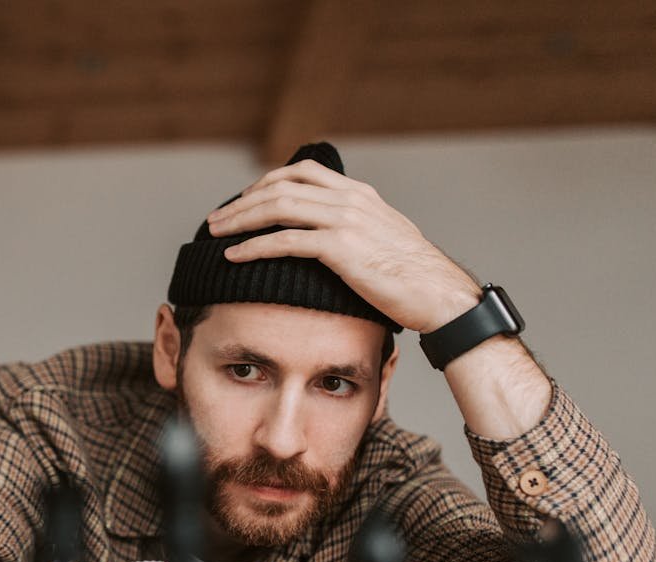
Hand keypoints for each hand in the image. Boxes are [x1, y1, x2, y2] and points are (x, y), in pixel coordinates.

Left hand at [205, 159, 478, 333]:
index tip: (244, 200)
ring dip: (240, 219)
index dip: (266, 182)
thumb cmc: (414, 277)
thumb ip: (358, 228)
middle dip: (243, 201)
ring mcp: (346, 221)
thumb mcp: (385, 238)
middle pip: (282, 186)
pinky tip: (233, 255)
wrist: (440, 294)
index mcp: (359, 194)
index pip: (302, 172)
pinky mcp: (341, 248)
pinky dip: (254, 246)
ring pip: (278, 208)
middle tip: (217, 218)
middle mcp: (350, 200)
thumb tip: (335, 237)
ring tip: (216, 233)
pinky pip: (286, 241)